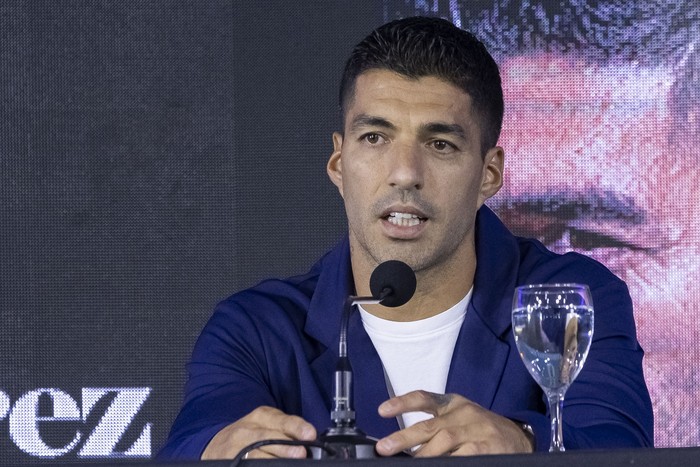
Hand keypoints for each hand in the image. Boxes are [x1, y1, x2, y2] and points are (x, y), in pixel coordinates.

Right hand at [201, 406, 316, 459]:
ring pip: (257, 455)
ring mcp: (237, 448)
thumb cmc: (251, 435)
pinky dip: (261, 466)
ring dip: (274, 461)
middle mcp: (247, 430)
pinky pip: (248, 465)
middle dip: (286, 447)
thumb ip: (288, 430)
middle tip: (301, 453)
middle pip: (269, 438)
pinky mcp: (231, 462)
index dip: (296, 428)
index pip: (282, 421)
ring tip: (290, 462)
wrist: (217, 444)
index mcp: (261, 416)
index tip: (310, 434)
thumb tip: (310, 440)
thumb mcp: (267, 424)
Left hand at [375, 391, 533, 456]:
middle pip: (429, 426)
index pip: (424, 398)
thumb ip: (435, 426)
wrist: (518, 437)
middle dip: (404, 438)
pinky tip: (438, 465)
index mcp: (452, 404)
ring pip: (444, 442)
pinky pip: (463, 456)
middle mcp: (463, 413)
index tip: (382, 410)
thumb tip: (403, 445)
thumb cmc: (481, 429)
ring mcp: (476, 430)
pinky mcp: (487, 447)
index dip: (402, 403)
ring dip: (424, 455)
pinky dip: (449, 462)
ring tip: (409, 462)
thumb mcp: (458, 418)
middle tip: (385, 447)